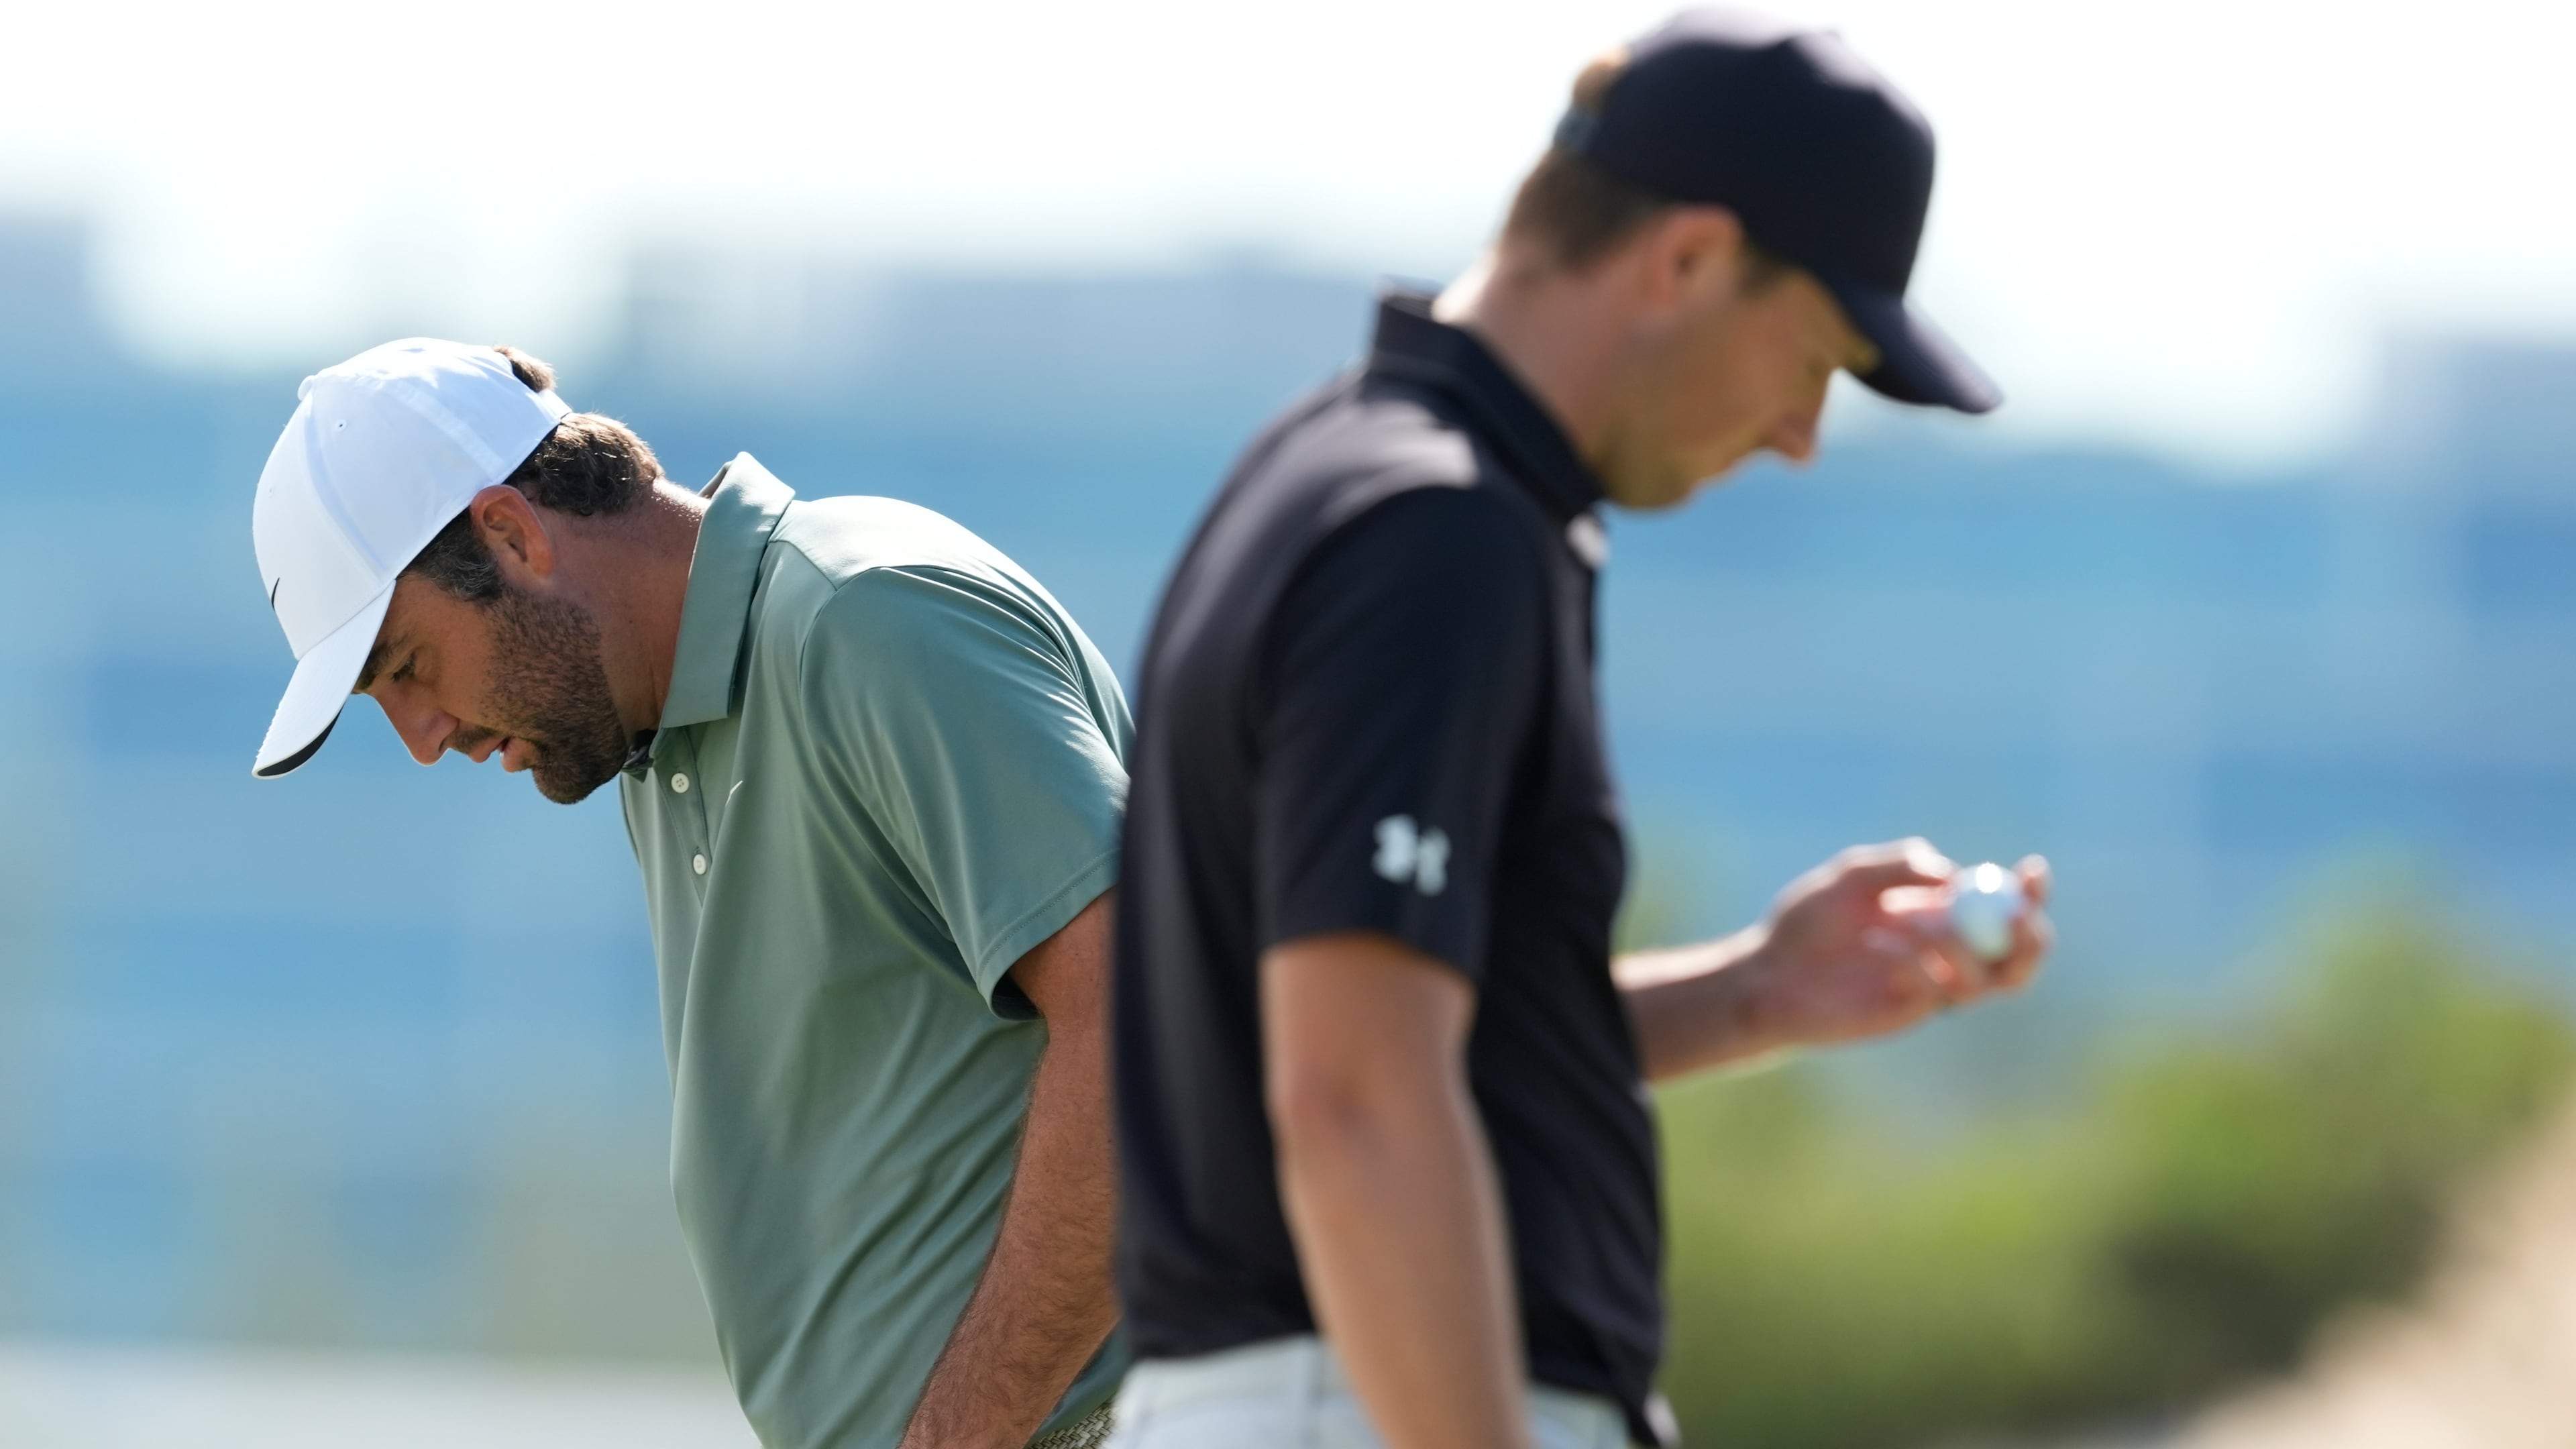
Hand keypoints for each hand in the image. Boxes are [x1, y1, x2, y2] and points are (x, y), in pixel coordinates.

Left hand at [1737, 839, 2051, 1049]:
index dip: (2029, 893)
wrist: (1770, 970)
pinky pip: (1941, 993)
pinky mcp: (1911, 1013)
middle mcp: (1948, 953)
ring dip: (1960, 947)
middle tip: (2018, 919)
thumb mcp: (1852, 874)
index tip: (2034, 871)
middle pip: (2018, 957)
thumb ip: (1901, 864)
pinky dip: (1919, 963)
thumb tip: (1953, 876)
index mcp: (1943, 913)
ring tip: (1903, 923)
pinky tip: (1878, 947)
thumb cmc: (1810, 920)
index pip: (2004, 905)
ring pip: (1989, 981)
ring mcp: (1934, 986)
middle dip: (2031, 938)